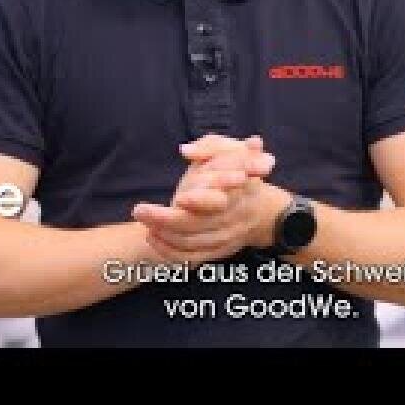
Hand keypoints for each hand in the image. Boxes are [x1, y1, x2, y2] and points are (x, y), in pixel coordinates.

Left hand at [132, 135, 280, 263]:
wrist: (265, 212)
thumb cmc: (242, 173)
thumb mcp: (233, 151)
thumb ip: (211, 146)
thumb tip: (186, 150)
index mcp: (237, 193)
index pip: (218, 200)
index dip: (199, 201)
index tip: (179, 198)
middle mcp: (231, 219)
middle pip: (196, 225)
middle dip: (165, 220)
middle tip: (140, 210)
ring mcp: (224, 239)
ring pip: (191, 243)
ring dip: (164, 235)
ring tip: (144, 221)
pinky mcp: (217, 252)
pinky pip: (192, 258)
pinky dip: (170, 252)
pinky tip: (152, 238)